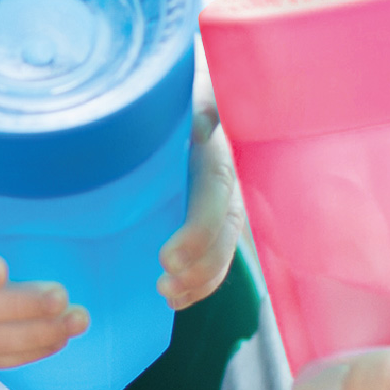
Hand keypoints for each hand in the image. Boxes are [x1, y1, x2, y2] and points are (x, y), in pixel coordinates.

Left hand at [157, 109, 241, 309]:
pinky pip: (213, 255)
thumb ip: (200, 101)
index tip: (167, 257)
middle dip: (200, 266)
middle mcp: (225, 183)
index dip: (198, 232)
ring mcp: (220, 203)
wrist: (177, 94)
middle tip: (164, 284)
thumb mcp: (188, 89)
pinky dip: (198, 282)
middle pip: (225, 232)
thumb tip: (202, 124)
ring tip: (167, 297)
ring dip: (199, 281)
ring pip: (222, 250)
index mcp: (219, 152)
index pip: (217, 198)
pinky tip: (175, 300)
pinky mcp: (207, 217)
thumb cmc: (178, 92)